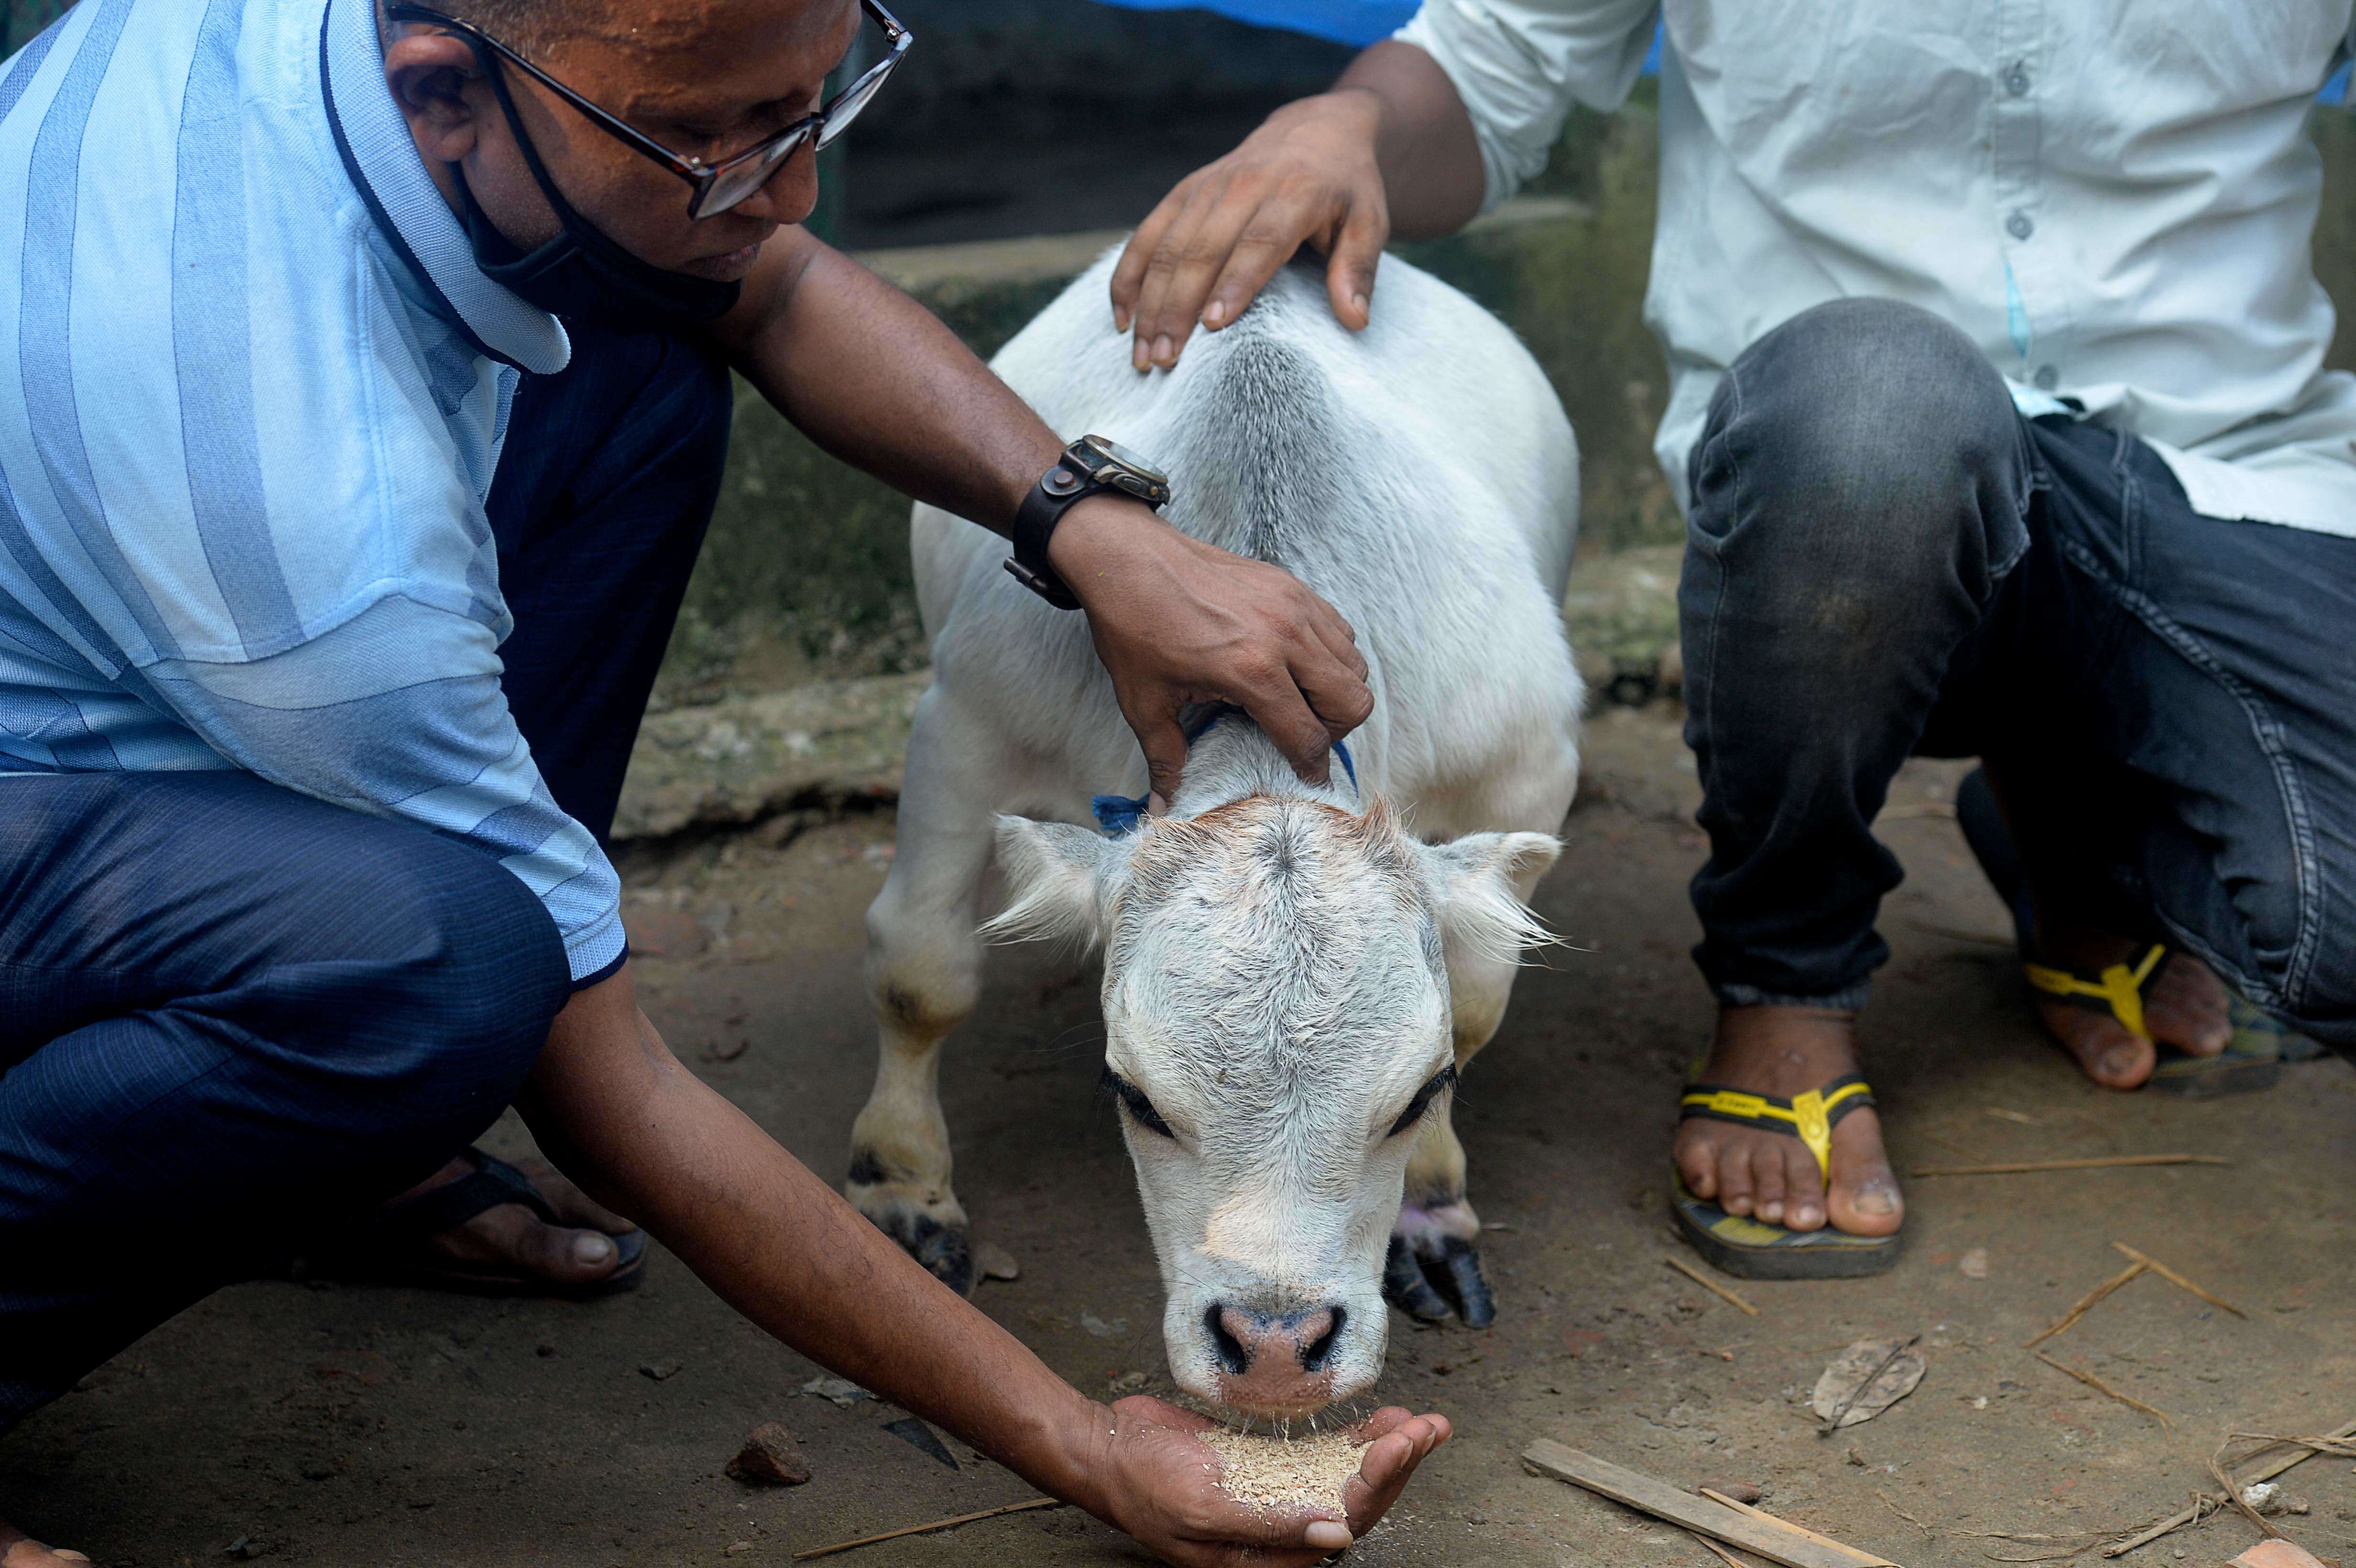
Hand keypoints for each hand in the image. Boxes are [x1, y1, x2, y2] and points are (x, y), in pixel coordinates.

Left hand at [1049, 496, 1372, 806]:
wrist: (1126, 556)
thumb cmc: (1132, 626)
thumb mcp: (1144, 701)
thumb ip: (1165, 757)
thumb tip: (1164, 806)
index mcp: (1250, 670)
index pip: (1308, 736)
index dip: (1310, 768)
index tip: (1306, 779)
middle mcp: (1284, 636)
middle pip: (1353, 702)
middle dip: (1333, 731)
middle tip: (1301, 736)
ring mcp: (1295, 605)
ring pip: (1355, 665)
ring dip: (1336, 692)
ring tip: (1299, 700)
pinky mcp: (1292, 586)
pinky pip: (1341, 630)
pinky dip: (1332, 655)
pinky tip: (1295, 664)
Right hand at [1080, 1395, 1450, 1565]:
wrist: (1110, 1449)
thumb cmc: (1146, 1485)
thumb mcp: (1202, 1509)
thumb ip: (1267, 1526)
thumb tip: (1334, 1538)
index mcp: (1268, 1555)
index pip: (1343, 1524)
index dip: (1380, 1484)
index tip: (1403, 1442)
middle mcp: (1282, 1529)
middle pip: (1357, 1501)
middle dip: (1397, 1463)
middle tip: (1431, 1426)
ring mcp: (1279, 1493)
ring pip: (1349, 1477)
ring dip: (1388, 1451)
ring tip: (1425, 1421)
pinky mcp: (1272, 1463)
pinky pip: (1325, 1456)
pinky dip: (1357, 1439)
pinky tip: (1383, 1418)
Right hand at [1110, 89, 1389, 371]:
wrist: (1315, 130)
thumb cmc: (1346, 189)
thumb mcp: (1369, 221)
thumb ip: (1359, 269)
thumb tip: (1354, 320)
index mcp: (1295, 191)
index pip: (1260, 240)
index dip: (1235, 281)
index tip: (1212, 324)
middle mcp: (1244, 185)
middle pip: (1202, 249)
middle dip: (1177, 307)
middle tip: (1165, 360)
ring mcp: (1207, 187)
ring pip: (1167, 246)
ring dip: (1150, 302)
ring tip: (1142, 354)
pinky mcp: (1184, 192)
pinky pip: (1147, 234)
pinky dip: (1130, 275)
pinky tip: (1122, 318)